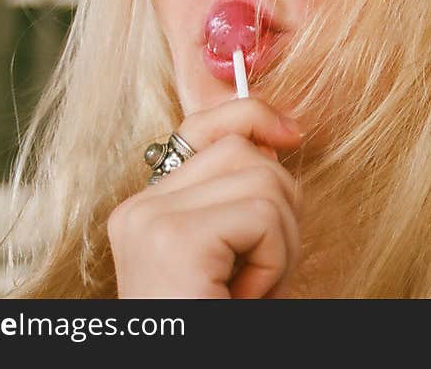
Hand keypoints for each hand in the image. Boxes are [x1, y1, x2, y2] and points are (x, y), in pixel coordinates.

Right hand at [108, 97, 303, 297]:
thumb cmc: (214, 315)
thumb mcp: (227, 256)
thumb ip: (237, 198)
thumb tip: (277, 137)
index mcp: (146, 209)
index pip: (199, 129)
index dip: (250, 116)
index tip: (291, 135)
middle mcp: (139, 209)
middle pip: (240, 148)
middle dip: (280, 203)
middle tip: (267, 267)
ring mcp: (151, 218)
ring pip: (263, 177)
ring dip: (283, 240)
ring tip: (258, 288)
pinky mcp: (176, 238)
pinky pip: (264, 214)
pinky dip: (277, 259)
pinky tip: (249, 296)